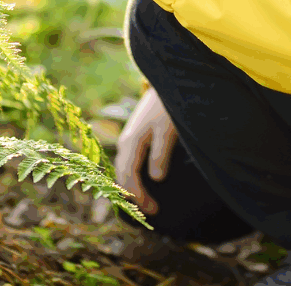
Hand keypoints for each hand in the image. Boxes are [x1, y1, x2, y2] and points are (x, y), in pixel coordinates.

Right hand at [115, 87, 177, 214]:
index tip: (155, 211)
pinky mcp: (135, 136)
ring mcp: (128, 139)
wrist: (165, 80)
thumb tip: (156, 179)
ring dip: (134, 187)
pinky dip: (134, 176)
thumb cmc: (168, 106)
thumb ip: (161, 155)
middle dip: (135, 196)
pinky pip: (129, 162)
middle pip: (122, 176)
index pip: (129, 178)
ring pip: (124, 169)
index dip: (140, 197)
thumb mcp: (168, 130)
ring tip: (148, 201)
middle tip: (154, 211)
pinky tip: (144, 182)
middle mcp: (125, 143)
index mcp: (131, 143)